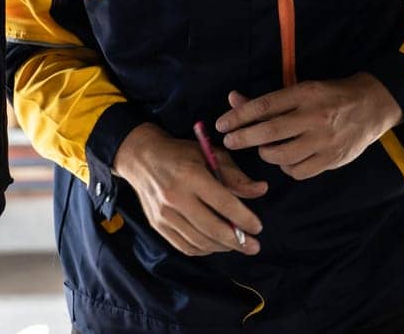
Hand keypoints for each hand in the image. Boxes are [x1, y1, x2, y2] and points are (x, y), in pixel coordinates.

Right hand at [111, 123, 266, 256]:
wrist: (142, 158)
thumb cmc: (181, 154)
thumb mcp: (210, 155)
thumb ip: (235, 175)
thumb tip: (261, 190)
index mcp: (191, 175)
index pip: (224, 203)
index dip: (244, 219)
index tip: (258, 227)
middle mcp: (175, 196)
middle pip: (212, 228)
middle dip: (237, 241)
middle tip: (254, 246)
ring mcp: (164, 214)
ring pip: (199, 241)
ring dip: (222, 247)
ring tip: (236, 245)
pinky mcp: (157, 225)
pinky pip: (184, 246)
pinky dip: (203, 249)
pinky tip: (215, 244)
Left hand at [214, 73, 402, 180]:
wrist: (372, 105)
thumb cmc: (329, 96)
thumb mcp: (301, 89)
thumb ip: (267, 100)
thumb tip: (233, 100)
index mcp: (305, 94)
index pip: (264, 106)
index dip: (238, 116)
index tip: (221, 124)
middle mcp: (314, 117)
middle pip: (270, 131)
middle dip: (243, 138)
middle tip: (229, 142)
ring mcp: (325, 140)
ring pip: (282, 155)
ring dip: (266, 154)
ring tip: (264, 149)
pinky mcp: (333, 159)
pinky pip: (299, 171)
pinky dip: (287, 167)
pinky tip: (286, 160)